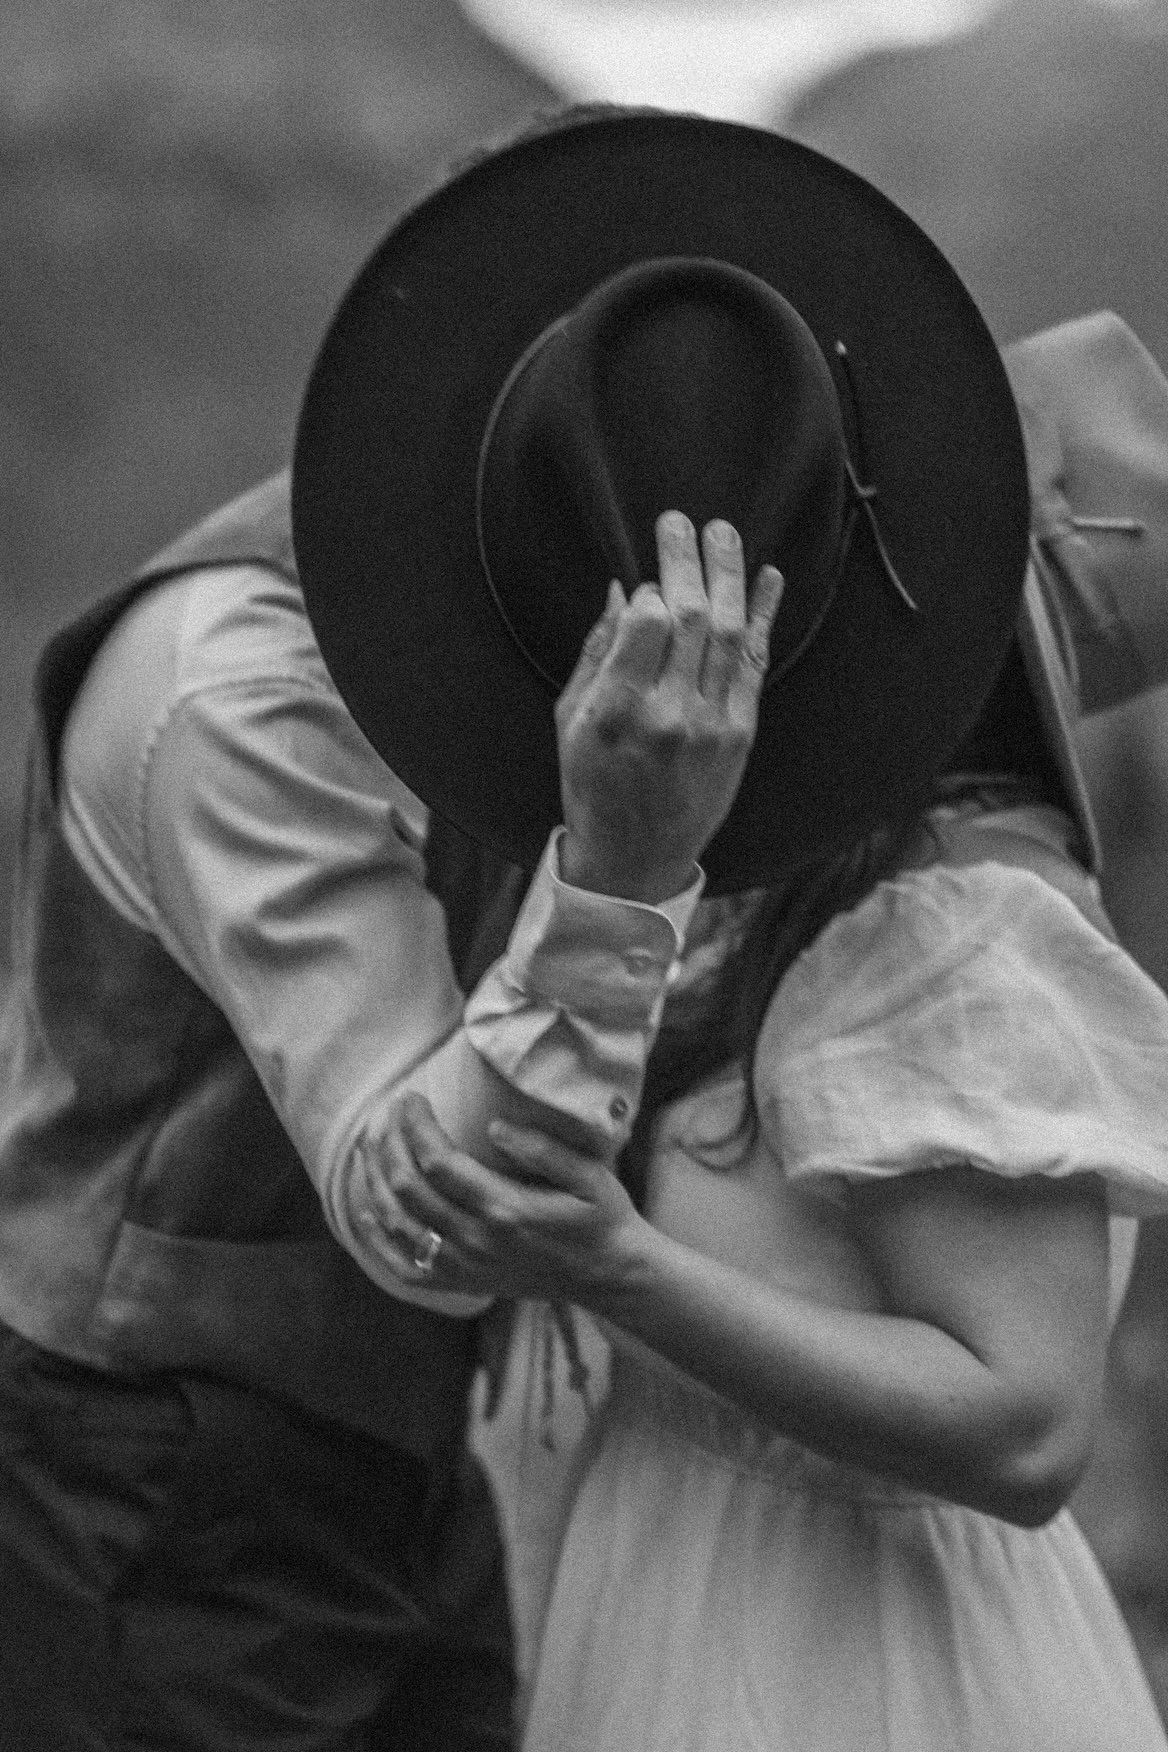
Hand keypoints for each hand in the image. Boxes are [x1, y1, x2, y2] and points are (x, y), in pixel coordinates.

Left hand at [359, 1093, 643, 1304]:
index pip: (438, 1163)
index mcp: (506, 1210)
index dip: (415, 1126)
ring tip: (370, 1144)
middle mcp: (477, 1242)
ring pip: (398, 1224)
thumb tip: (496, 1127)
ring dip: (376, 1181)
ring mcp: (465, 1268)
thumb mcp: (589, 1174)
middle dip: (389, 1144)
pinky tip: (367, 1210)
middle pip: (409, 1189)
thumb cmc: (601, 1216)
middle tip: (385, 1112)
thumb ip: (543, 1149)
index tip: (411, 1097)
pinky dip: (378, 1239)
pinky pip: (404, 1267)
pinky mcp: (462, 1284)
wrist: (609, 1274)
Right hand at [556, 512, 782, 901]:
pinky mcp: (741, 735)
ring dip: (727, 574)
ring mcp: (712, 726)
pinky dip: (762, 616)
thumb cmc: (592, 785)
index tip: (648, 576)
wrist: (636, 856)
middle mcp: (669, 716)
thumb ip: (595, 655)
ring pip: (727, 632)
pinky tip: (766, 579)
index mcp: (617, 712)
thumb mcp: (569, 722)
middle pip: (690, 618)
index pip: (648, 624)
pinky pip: (754, 663)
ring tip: (721, 532)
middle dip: (687, 560)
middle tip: (680, 521)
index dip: (652, 589)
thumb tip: (621, 593)